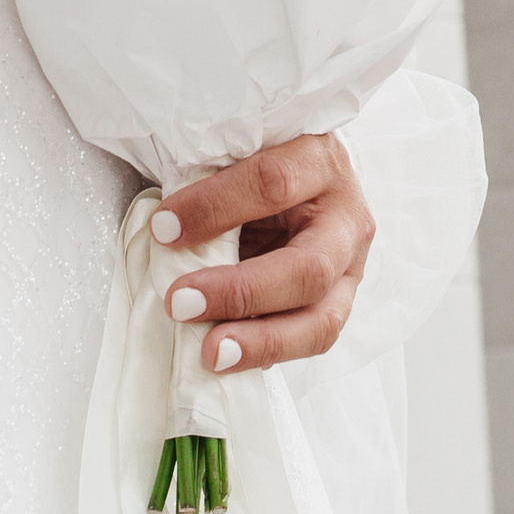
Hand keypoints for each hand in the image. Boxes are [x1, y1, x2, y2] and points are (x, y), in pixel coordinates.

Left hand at [154, 134, 373, 375]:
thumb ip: (215, 185)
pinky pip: (310, 339)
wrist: (308, 181)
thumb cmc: (265, 162)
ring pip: (320, 320)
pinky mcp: (340, 304)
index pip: (273, 184)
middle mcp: (347, 218)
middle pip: (308, 267)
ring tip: (212, 354)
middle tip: (180, 303)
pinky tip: (229, 359)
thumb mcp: (245, 155)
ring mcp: (350, 268)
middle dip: (240, 292)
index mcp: (322, 160)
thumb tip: (166, 231)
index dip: (214, 207)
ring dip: (260, 340)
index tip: (163, 228)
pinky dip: (266, 352)